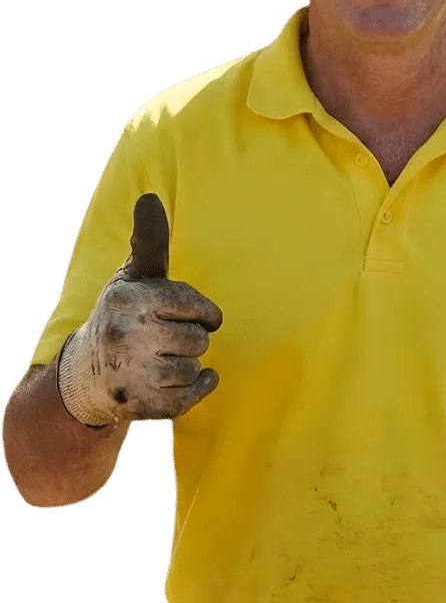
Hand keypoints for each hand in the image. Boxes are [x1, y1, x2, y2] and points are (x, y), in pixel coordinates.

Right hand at [58, 194, 222, 425]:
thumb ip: (150, 242)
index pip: (192, 304)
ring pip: (194, 366)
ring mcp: (133, 374)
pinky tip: (184, 379)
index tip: (198, 315)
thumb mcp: (132, 277)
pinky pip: (192, 396)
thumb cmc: (121, 316)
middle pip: (198, 338)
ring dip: (189, 363)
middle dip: (192, 338)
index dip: (203, 311)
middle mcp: (128, 337)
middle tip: (170, 339)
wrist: (85, 376)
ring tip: (166, 358)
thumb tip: (150, 197)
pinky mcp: (142, 405)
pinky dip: (198, 386)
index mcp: (130, 300)